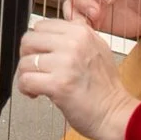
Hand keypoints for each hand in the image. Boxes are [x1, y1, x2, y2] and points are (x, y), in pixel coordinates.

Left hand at [19, 15, 139, 139]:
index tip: (40, 55)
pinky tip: (36, 93)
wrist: (115, 113)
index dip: (36, 43)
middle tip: (35, 70)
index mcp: (81, 32)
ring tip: (37, 85)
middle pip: (28, 40)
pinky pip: (25, 80)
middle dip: (27, 57)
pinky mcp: (58, 85)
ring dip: (26, 76)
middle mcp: (73, 43)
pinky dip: (25, 89)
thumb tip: (52, 32)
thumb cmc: (105, 87)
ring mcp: (65, 63)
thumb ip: (76, 36)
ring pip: (24, 62)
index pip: (41, 26)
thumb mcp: (97, 48)